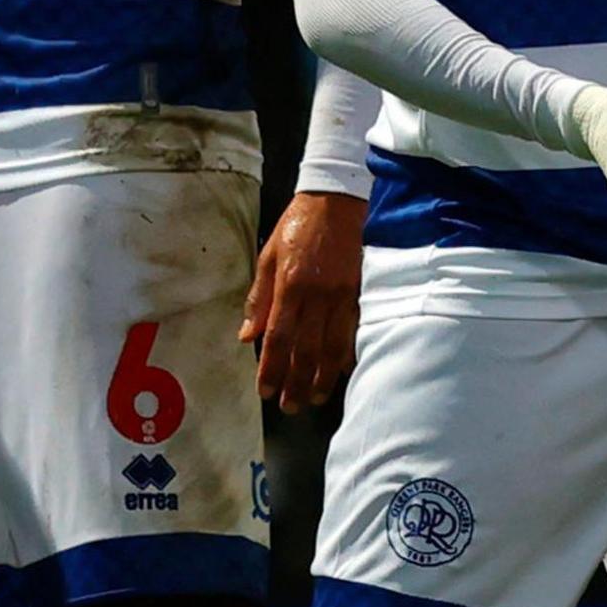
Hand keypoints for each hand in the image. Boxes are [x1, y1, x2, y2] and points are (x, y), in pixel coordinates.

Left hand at [239, 189, 363, 411]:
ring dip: (323, 377)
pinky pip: (352, 332)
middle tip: (290, 407)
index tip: (265, 391)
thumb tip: (247, 336)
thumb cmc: (297, 225)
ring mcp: (342, 295)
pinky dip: (346, 356)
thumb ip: (259, 298)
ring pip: (333, 347)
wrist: (337, 200)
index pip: (278, 337)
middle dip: (296, 382)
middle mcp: (317, 295)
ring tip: (314, 398)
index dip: (271, 368)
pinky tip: (342, 373)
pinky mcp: (359, 293)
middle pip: (306, 350)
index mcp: (290, 285)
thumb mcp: (268, 255)